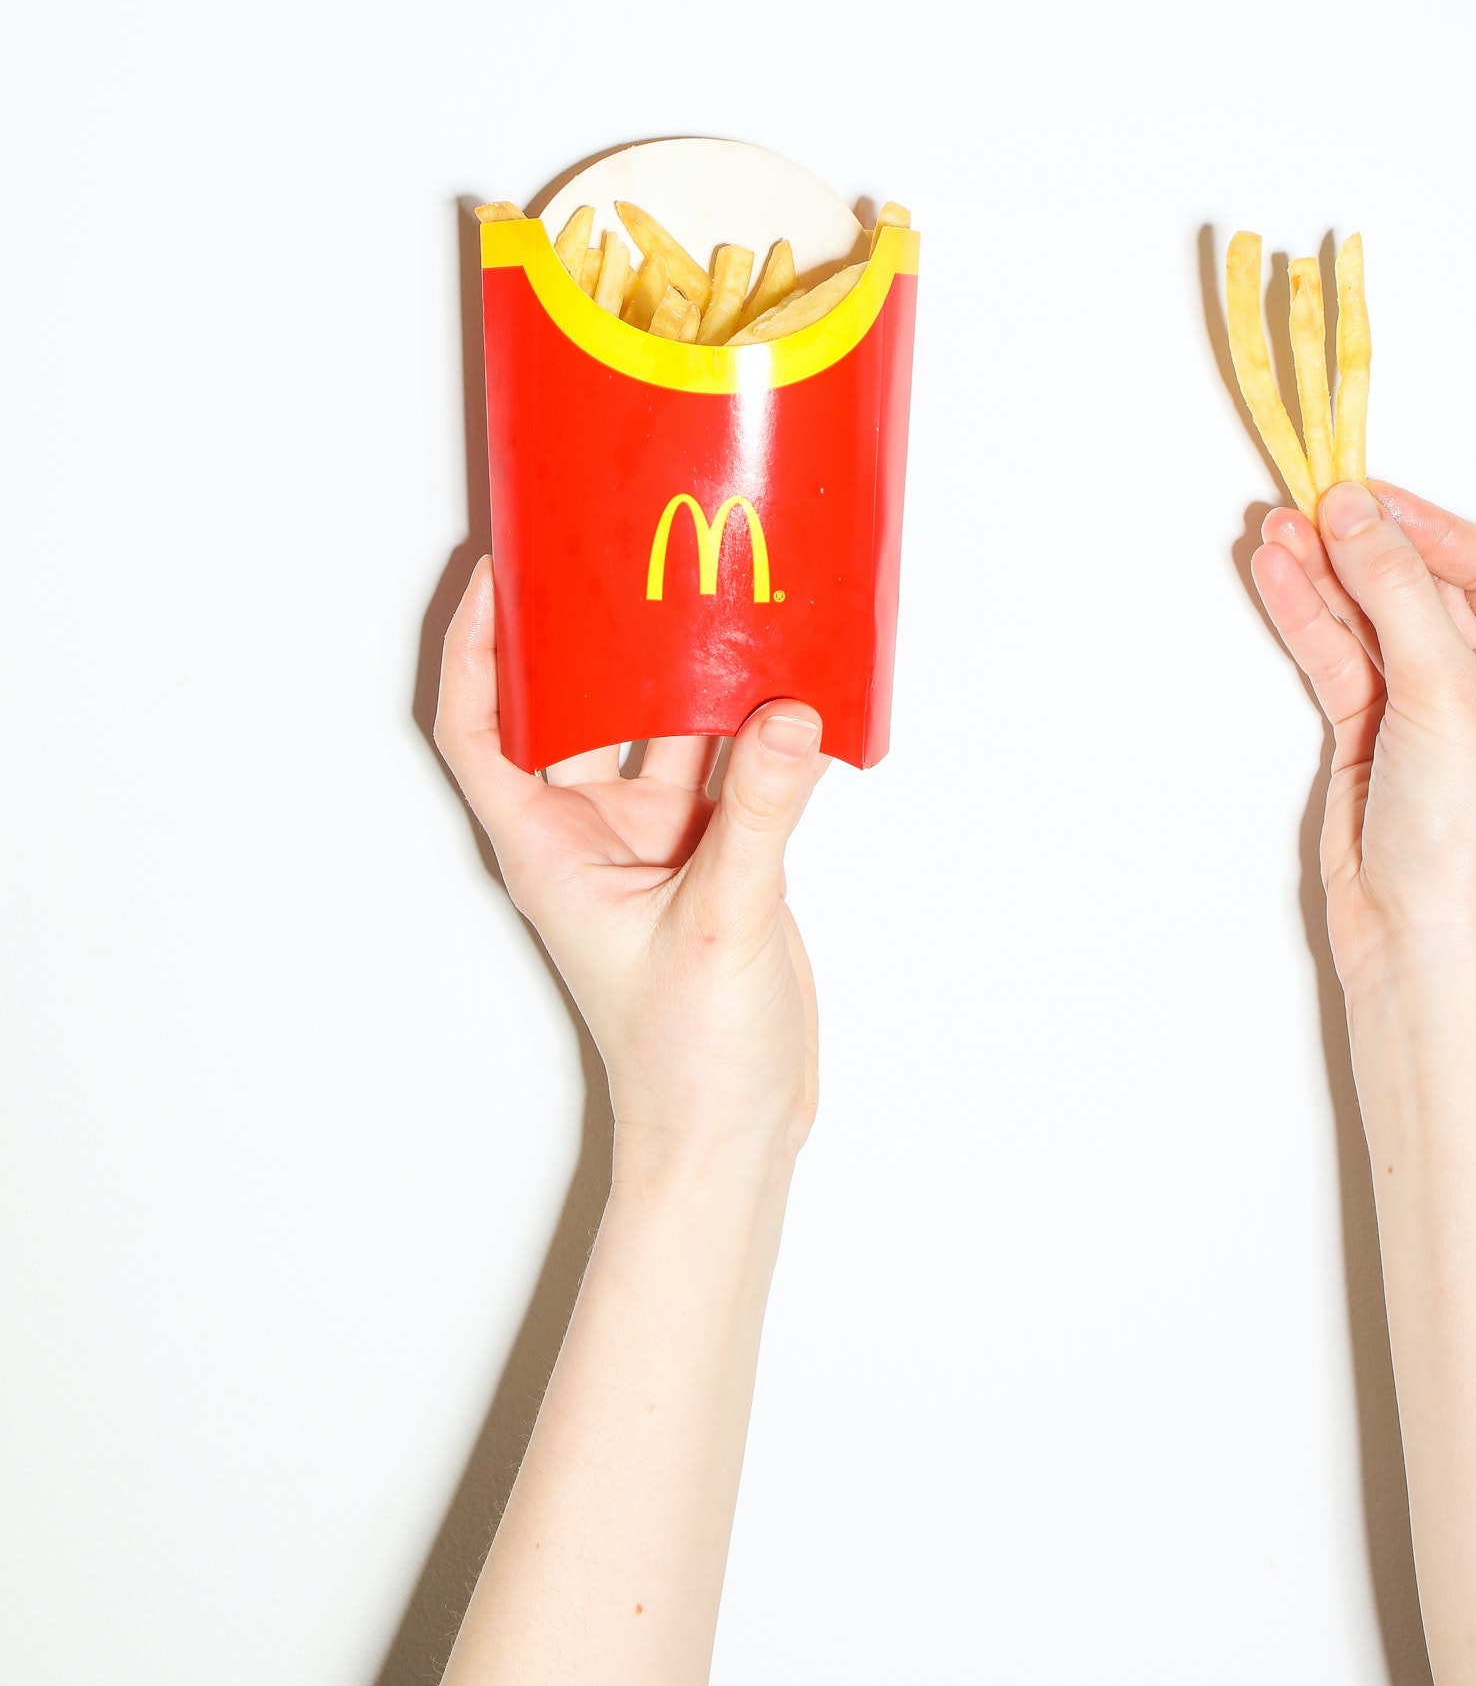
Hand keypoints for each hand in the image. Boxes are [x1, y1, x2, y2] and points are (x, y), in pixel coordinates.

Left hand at [435, 559, 823, 1172]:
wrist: (734, 1136)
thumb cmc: (687, 1057)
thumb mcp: (722, 919)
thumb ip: (758, 812)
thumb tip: (788, 712)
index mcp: (550, 848)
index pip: (482, 727)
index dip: (476, 646)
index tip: (501, 569)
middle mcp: (593, 835)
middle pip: (572, 708)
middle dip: (591, 633)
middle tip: (619, 548)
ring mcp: (656, 845)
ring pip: (659, 730)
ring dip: (682, 671)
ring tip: (709, 588)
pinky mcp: (716, 858)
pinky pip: (726, 767)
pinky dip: (751, 724)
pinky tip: (787, 678)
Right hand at [1250, 483, 1475, 999]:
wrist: (1423, 950)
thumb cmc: (1471, 840)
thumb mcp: (1445, 696)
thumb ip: (1396, 593)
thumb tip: (1354, 509)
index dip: (1428, 526)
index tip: (1365, 494)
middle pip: (1425, 585)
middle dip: (1366, 547)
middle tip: (1308, 501)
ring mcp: (1433, 709)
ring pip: (1374, 618)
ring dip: (1327, 575)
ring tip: (1275, 528)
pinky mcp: (1375, 734)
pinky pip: (1341, 657)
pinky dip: (1310, 616)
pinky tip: (1278, 573)